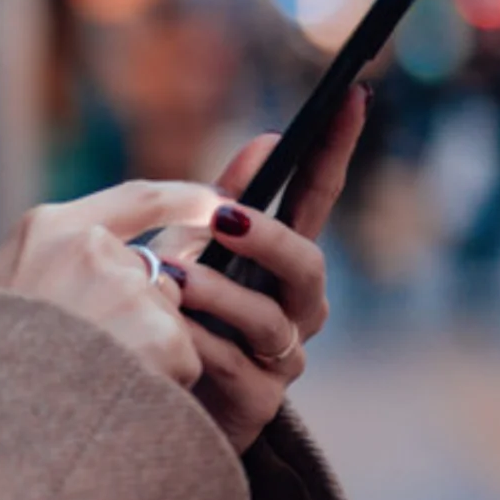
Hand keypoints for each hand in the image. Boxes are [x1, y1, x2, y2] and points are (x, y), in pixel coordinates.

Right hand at [0, 178, 225, 389]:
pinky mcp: (160, 334)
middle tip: (96, 358)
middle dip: (140, 314)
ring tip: (95, 381)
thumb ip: (54, 264)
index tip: (215, 203)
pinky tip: (116, 397)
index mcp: (47, 228)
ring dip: (147, 350)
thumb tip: (121, 265)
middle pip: (151, 274)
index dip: (185, 200)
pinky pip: (183, 357)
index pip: (136, 198)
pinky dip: (161, 382)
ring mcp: (127, 288)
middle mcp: (90, 246)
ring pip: (167, 318)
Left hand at [153, 85, 368, 451]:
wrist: (149, 396)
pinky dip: (194, 342)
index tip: (350, 99)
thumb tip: (266, 140)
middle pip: (307, 264)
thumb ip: (226, 200)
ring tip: (172, 277)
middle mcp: (296, 306)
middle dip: (268, 237)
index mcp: (282, 260)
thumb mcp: (196, 248)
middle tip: (225, 217)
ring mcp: (282, 356)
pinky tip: (164, 330)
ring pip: (270, 319)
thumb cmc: (177, 311)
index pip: (316, 197)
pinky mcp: (258, 400)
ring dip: (218, 292)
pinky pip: (233, 364)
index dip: (334, 150)